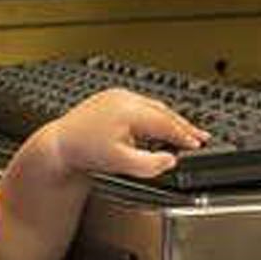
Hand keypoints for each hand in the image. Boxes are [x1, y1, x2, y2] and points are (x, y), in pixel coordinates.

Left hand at [40, 88, 206, 181]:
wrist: (60, 143)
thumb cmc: (84, 151)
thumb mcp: (120, 164)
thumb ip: (150, 164)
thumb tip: (170, 160)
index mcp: (128, 110)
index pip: (165, 122)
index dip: (184, 135)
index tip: (198, 145)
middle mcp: (123, 98)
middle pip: (163, 111)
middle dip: (183, 125)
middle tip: (201, 137)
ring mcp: (116, 95)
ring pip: (153, 106)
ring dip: (170, 119)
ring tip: (185, 132)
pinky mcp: (111, 97)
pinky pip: (141, 104)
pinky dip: (155, 115)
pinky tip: (160, 125)